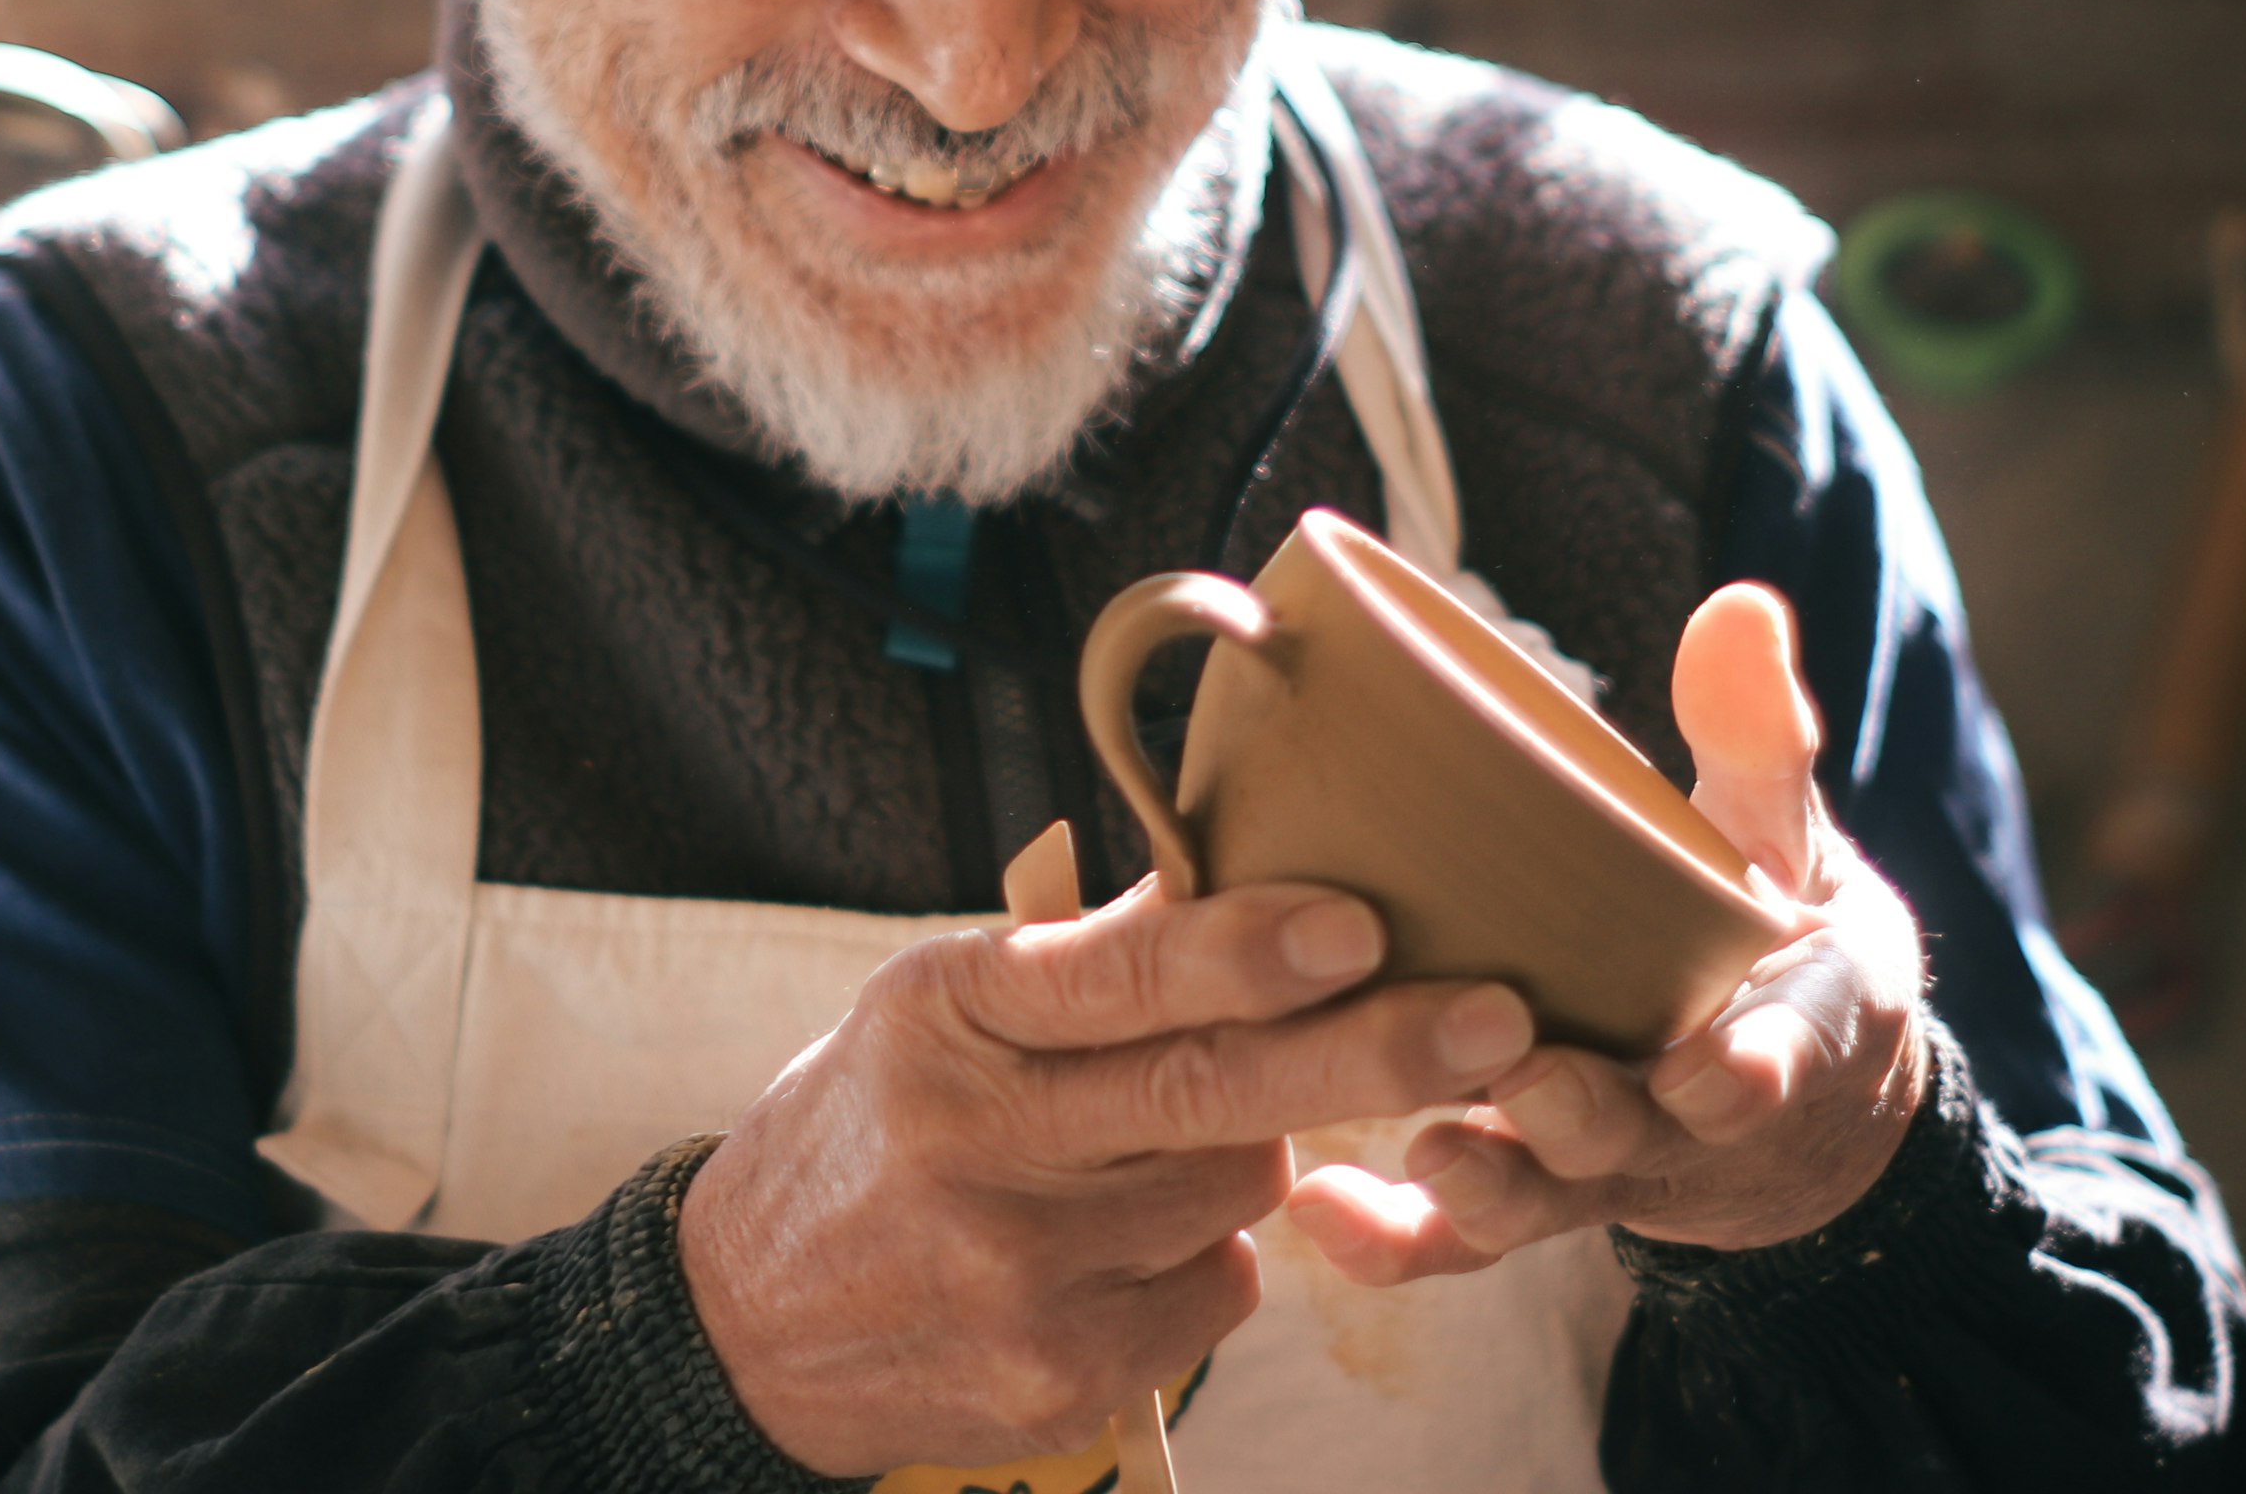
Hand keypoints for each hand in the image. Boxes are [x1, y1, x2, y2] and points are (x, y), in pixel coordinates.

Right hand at [678, 876, 1537, 1475]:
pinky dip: (1204, 1250)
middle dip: (1371, 1051)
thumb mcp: (937, 1002)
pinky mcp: (1061, 1379)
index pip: (1111, 981)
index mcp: (947, 1018)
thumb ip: (1081, 957)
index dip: (1241, 951)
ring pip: (1236, 1188)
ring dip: (1251, 1144)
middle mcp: (980, 1149)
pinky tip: (1122, 1234)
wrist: (747, 1319)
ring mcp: (1022, 1280)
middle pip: (1210, 1096)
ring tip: (1158, 1131)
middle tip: (1498, 1017)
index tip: (1358, 921)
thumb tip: (1247, 867)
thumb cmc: (875, 1122)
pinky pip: (1217, 1289)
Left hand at [1284, 582, 1929, 1275]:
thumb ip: (1760, 737)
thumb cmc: (1771, 930)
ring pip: (1544, 1195)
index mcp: (1774, 1028)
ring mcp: (1601, 1165)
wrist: (1780, 1081)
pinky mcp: (1532, 1191)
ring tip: (1423, 1152)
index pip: (1781, 1057)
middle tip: (1525, 1077)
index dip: (1753, 1070)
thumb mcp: (1791, 837)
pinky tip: (1319, 1211)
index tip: (1718, 1069)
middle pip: (1637, 1136)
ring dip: (1487, 1182)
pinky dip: (1397, 1240)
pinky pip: (1462, 1240)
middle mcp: (1682, 1118)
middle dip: (1583, 1114)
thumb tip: (1740, 607)